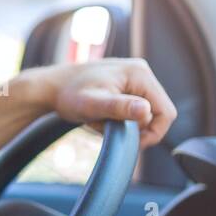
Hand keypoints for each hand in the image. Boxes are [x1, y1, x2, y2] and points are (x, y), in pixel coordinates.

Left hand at [27, 58, 177, 148]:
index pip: (165, 112)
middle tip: (109, 130)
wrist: (51, 87)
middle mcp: (141, 72)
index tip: (132, 143)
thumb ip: (120, 108)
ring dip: (127, 123)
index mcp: (140, 74)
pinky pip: (133, 108)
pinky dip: (120, 118)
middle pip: (157, 112)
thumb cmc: (68, 95)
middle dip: (137, 127)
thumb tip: (145, 111)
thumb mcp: (92, 105)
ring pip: (144, 112)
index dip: (153, 133)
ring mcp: (134, 77)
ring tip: (101, 120)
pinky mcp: (126, 84)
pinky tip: (101, 116)